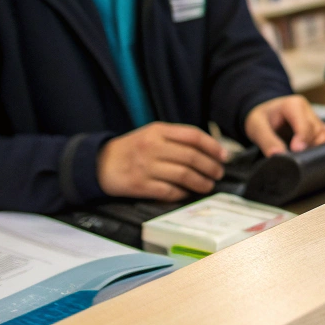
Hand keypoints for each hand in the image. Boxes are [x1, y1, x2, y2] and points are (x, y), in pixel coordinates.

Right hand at [97, 122, 227, 201]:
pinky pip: (169, 191)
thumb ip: (177, 139)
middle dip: (211, 167)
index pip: (193, 136)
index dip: (213, 146)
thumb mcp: (152, 134)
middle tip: (218, 173)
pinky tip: (188, 193)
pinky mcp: (140, 185)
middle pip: (192, 157)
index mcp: (158, 130)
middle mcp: (152, 147)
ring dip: (201, 182)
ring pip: (184, 175)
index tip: (224, 156)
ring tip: (208, 185)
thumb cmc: (132, 149)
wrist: (100, 164)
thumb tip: (209, 149)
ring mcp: (146, 167)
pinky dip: (182, 193)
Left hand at [245, 94, 324, 156]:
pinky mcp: (321, 130)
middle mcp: (309, 113)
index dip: (303, 138)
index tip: (297, 150)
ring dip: (322, 149)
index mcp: (295, 105)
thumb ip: (266, 140)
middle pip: (318, 133)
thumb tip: (277, 155)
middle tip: (302, 162)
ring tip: (315, 162)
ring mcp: (317, 122)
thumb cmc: (262, 116)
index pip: (305, 124)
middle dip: (312, 148)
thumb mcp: (256, 126)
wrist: (266, 112)